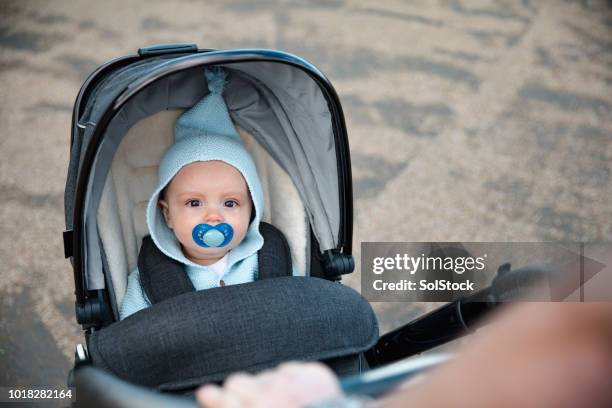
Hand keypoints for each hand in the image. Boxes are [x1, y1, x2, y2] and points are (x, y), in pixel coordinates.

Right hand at [196, 362, 342, 407]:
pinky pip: (289, 370)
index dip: (212, 397)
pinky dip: (292, 380)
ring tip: (282, 402)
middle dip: (240, 390)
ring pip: (265, 375)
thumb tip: (212, 396)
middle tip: (248, 401)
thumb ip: (237, 407)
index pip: (223, 399)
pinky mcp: (311, 373)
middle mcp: (271, 397)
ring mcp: (292, 383)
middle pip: (237, 381)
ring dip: (268, 386)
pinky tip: (300, 395)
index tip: (206, 393)